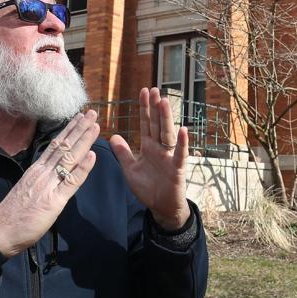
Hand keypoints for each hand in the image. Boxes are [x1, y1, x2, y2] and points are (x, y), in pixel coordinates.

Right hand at [0, 110, 99, 257]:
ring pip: (69, 158)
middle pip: (63, 146)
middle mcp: (42, 172)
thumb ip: (42, 180)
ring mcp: (48, 184)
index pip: (55, 145)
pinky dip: (83, 167)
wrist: (1, 231)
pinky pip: (71, 181)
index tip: (79, 118)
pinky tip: (93, 155)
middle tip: (92, 113)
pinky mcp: (54, 200)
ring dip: (84, 141)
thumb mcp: (28, 190)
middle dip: (79, 128)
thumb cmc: (14, 214)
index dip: (69, 130)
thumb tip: (54, 173)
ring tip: (95, 126)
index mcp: (36, 170)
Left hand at [110, 87, 190, 230]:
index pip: (146, 124)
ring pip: (168, 134)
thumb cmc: (147, 188)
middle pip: (157, 124)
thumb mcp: (130, 170)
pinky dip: (183, 143)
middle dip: (155, 107)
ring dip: (166, 118)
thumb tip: (113, 136)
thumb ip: (123, 153)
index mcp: (148, 147)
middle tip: (154, 90)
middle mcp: (160, 148)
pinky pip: (180, 154)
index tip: (144, 92)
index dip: (145, 108)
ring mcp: (169, 157)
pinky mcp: (178, 168)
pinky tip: (184, 130)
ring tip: (164, 102)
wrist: (160, 207)